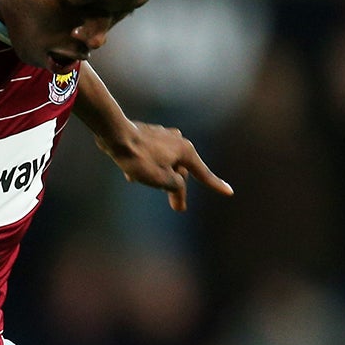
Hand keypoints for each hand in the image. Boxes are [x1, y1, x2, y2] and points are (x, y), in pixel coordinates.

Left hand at [100, 122, 232, 212]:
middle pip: (181, 171)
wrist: (116, 135)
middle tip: (177, 209)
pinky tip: (131, 175)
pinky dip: (145, 167)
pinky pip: (151, 157)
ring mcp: (164, 136)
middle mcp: (178, 141)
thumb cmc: (139, 159)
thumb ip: (176, 185)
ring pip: (164, 164)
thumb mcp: (162, 180)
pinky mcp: (148, 135)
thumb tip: (177, 183)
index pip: (203, 174)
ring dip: (156, 176)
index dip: (215, 185)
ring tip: (139, 182)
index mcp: (185, 151)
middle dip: (176, 188)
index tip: (229, 192)